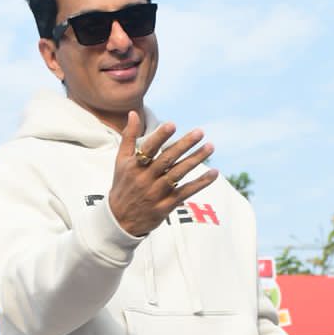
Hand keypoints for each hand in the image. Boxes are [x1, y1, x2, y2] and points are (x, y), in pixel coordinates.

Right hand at [107, 110, 217, 237]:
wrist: (119, 221)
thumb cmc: (122, 185)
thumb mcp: (121, 161)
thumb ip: (129, 137)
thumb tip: (133, 113)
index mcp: (134, 166)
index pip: (148, 149)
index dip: (160, 137)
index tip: (172, 125)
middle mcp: (145, 179)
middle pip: (167, 160)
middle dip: (184, 145)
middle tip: (200, 132)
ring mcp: (156, 193)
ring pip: (178, 174)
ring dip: (195, 160)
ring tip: (210, 146)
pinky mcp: (166, 206)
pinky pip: (186, 192)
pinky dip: (200, 183)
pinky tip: (214, 173)